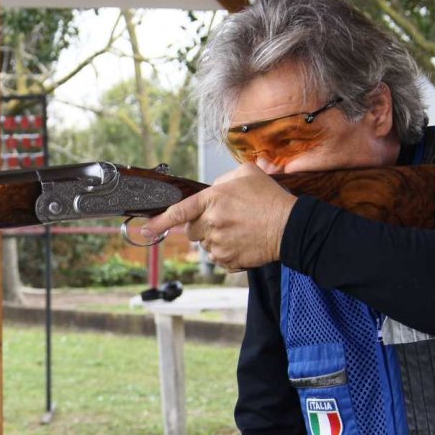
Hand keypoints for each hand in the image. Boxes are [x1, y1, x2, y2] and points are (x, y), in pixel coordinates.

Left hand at [140, 162, 296, 270]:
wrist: (290, 226)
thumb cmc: (270, 199)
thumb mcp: (247, 174)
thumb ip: (224, 178)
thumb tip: (215, 187)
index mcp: (212, 200)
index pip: (178, 212)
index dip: (159, 222)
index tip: (144, 230)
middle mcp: (211, 223)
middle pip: (191, 230)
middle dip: (202, 226)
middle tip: (224, 220)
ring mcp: (219, 244)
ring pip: (205, 245)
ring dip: (216, 239)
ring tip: (239, 230)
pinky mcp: (228, 260)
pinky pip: (218, 258)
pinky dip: (227, 252)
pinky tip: (243, 242)